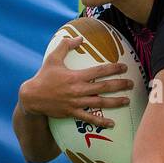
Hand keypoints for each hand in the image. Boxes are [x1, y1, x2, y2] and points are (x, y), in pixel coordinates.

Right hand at [18, 35, 132, 126]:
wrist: (31, 97)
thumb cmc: (43, 76)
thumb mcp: (53, 58)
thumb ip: (65, 45)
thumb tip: (79, 37)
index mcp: (76, 76)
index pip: (99, 71)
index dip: (113, 68)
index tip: (124, 67)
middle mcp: (78, 90)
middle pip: (104, 87)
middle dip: (120, 85)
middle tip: (132, 83)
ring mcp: (76, 102)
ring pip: (100, 103)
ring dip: (115, 102)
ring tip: (127, 101)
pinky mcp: (72, 113)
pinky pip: (89, 118)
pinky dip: (100, 122)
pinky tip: (112, 124)